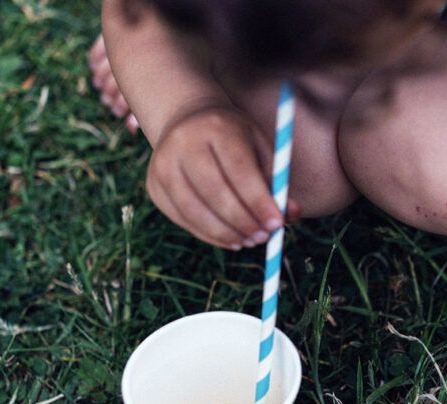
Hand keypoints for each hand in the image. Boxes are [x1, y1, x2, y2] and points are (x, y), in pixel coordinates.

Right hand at [145, 103, 300, 249]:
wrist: (187, 121)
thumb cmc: (234, 139)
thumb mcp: (259, 148)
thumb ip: (277, 180)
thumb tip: (292, 216)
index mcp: (216, 127)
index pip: (238, 169)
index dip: (258, 200)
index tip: (277, 224)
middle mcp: (183, 144)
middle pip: (214, 191)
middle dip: (243, 221)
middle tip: (265, 237)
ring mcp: (162, 166)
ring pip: (195, 211)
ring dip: (227, 233)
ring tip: (250, 240)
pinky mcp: (154, 187)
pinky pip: (183, 220)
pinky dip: (210, 235)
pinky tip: (231, 238)